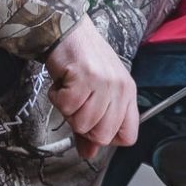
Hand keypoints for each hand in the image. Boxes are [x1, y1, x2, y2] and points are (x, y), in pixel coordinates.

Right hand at [44, 16, 138, 160]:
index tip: (93, 125)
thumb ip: (93, 126)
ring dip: (68, 110)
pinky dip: (57, 98)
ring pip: (82, 123)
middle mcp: (120, 89)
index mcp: (128, 94)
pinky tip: (62, 83)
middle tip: (78, 103)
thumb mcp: (96, 93)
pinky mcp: (84, 77)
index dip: (106, 137)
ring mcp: (104, 83)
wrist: (69, 31)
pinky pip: (66, 107)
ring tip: (70, 89)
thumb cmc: (83, 62)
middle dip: (83, 125)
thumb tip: (89, 154)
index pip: (128, 136)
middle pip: (103, 135)